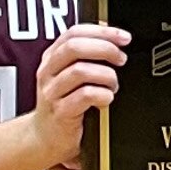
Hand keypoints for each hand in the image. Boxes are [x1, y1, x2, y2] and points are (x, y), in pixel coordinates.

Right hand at [25, 23, 131, 169]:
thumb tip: (111, 34)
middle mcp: (48, 72)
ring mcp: (52, 93)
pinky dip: (103, 95)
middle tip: (121, 59)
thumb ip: (86, 55)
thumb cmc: (64, 104)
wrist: (46, 138)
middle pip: (75, 47)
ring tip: (113, 86)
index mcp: (52, 58)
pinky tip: (107, 99)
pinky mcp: (60, 113)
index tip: (124, 37)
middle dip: (105, 49)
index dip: (102, 31)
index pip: (74, 33)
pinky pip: (85, 96)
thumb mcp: (70, 74)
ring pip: (80, 71)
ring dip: (107, 76)